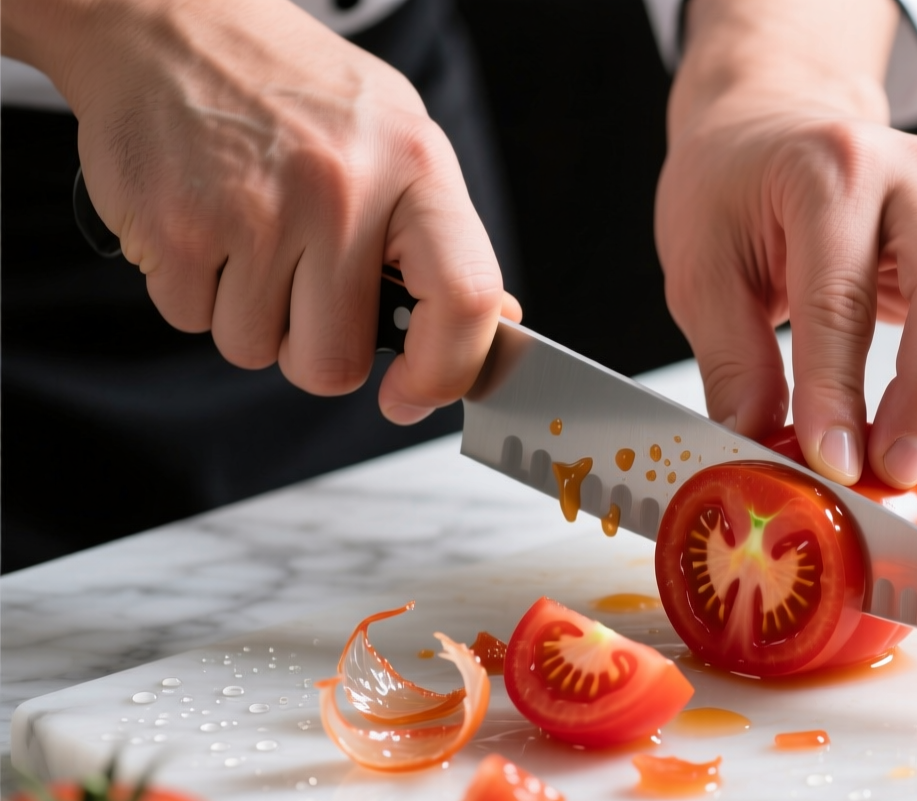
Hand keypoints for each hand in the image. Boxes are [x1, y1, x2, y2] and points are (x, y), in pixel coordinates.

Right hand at [2, 0, 517, 421]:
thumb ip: (442, 236)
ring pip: (256, 350)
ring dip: (249, 317)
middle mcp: (342, 190)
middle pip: (336, 362)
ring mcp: (254, 211)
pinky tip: (204, 224)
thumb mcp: (396, 138)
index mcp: (415, 167)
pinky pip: (191, 321)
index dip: (446, 372)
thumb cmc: (293, 89)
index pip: (466, 297)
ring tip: (248, 235)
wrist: (167, 20)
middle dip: (315, 349)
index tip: (413, 395)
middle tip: (302, 287)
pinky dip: (193, 291)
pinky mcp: (175, 227)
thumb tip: (498, 322)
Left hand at [656, 0, 916, 524]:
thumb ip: (731, 358)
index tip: (834, 462)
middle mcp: (912, 181)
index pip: (841, 294)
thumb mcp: (700, 265)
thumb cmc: (735, 188)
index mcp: (830, 171)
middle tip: (903, 477)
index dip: (839, 388)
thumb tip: (757, 445)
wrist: (774, 125)